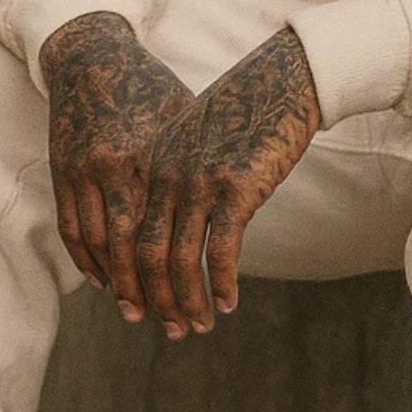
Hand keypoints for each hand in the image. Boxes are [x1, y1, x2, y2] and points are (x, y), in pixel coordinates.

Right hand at [39, 12, 194, 320]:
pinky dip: (87, 261)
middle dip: (157, 296)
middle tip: (178, 329)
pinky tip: (106, 284)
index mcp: (154, 155)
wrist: (91, 54)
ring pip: (100, 247)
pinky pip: (73, 228)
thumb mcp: (187, 118)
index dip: (189, 278)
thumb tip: (239, 203)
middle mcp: (115, 167)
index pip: (171, 234)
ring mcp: (82, 171)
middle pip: (134, 251)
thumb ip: (203, 162)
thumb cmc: (152, 85)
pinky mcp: (61, 172)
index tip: (210, 308)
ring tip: (142, 316)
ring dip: (121, 287)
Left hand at [132, 26, 321, 336]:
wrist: (282, 80)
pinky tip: (228, 304)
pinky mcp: (236, 188)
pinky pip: (220, 249)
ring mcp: (199, 182)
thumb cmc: (243, 110)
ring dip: (188, 300)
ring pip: (179, 259)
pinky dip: (221, 283)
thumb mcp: (196, 139)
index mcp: (151, 164)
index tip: (140, 309)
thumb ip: (177, 174)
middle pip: (146, 255)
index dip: (132, 279)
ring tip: (199, 326)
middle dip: (155, 300)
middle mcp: (167, 174)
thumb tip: (176, 220)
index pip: (129, 235)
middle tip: (169, 331)